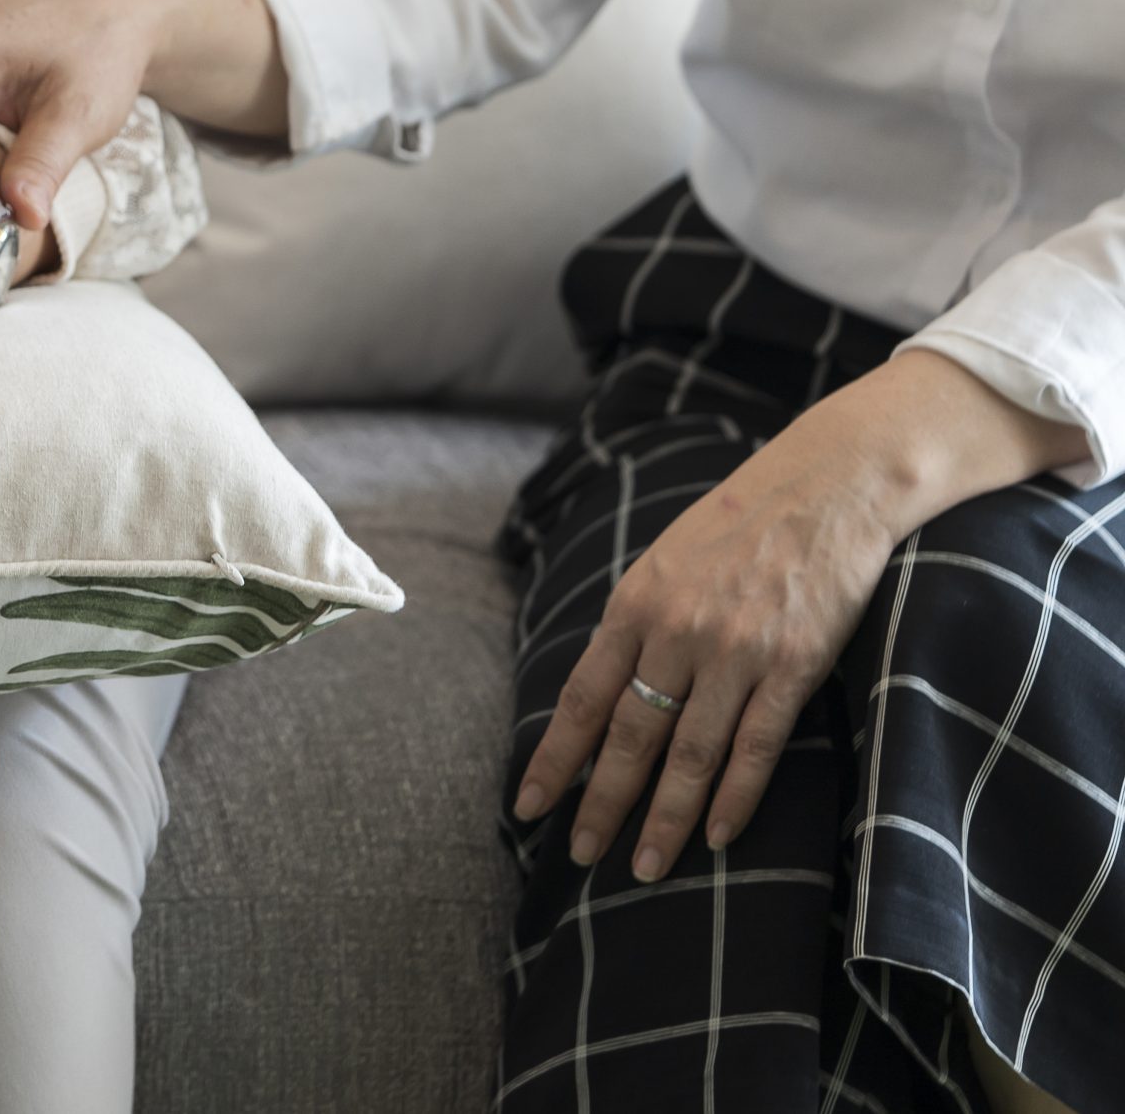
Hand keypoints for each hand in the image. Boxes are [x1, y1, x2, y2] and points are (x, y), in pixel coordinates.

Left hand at [513, 352, 1095, 880]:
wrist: (826, 489)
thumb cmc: (737, 528)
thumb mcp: (663, 566)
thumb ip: (632, 628)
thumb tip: (601, 696)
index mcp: (634, 606)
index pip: (582, 698)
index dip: (554, 758)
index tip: (528, 806)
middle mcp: (678, 633)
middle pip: (630, 737)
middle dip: (602, 802)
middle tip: (582, 854)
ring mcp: (737, 653)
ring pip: (691, 755)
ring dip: (666, 817)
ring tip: (644, 866)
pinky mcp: (794, 666)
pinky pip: (757, 746)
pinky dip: (735, 797)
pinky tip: (718, 835)